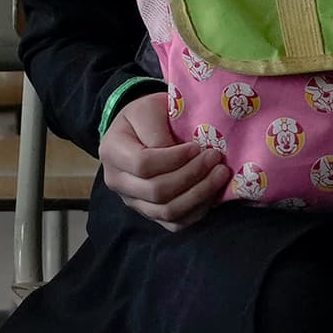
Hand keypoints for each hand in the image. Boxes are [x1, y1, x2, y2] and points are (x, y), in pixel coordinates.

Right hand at [99, 88, 228, 229]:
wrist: (142, 128)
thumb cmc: (148, 115)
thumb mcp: (149, 109)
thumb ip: (158, 129)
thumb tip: (179, 155)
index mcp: (112, 152)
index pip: (143, 165)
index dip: (174, 159)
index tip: (197, 147)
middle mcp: (117, 182)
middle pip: (156, 192)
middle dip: (192, 176)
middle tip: (215, 158)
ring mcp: (134, 201)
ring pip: (167, 211)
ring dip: (199, 194)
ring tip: (220, 174)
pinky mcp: (151, 213)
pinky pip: (175, 223)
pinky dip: (197, 210)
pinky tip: (213, 192)